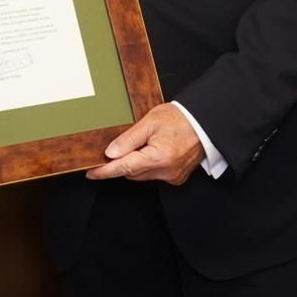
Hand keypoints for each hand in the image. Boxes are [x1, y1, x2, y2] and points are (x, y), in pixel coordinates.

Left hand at [86, 104, 204, 185]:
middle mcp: (166, 171)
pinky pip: (154, 175)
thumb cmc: (180, 118)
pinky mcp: (177, 177)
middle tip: (115, 150)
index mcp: (158, 157)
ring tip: (141, 145)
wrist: (205, 122)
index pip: (124, 168)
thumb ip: (129, 139)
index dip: (105, 171)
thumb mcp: (150, 122)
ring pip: (142, 175)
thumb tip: (110, 153)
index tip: (91, 173)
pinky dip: (148, 166)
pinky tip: (152, 151)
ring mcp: (172, 176)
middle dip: (121, 163)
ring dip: (135, 164)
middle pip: (132, 173)